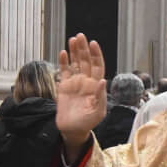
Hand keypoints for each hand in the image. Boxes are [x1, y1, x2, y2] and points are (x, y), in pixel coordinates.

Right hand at [56, 34, 107, 150]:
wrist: (72, 130)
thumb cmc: (88, 123)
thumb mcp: (98, 112)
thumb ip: (100, 96)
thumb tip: (103, 81)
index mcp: (96, 86)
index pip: (98, 66)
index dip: (96, 54)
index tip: (93, 43)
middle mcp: (86, 81)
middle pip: (86, 61)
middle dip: (84, 48)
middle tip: (81, 36)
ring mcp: (75, 83)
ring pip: (75, 63)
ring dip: (74, 51)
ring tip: (72, 39)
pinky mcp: (64, 86)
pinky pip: (64, 71)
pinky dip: (63, 62)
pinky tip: (63, 53)